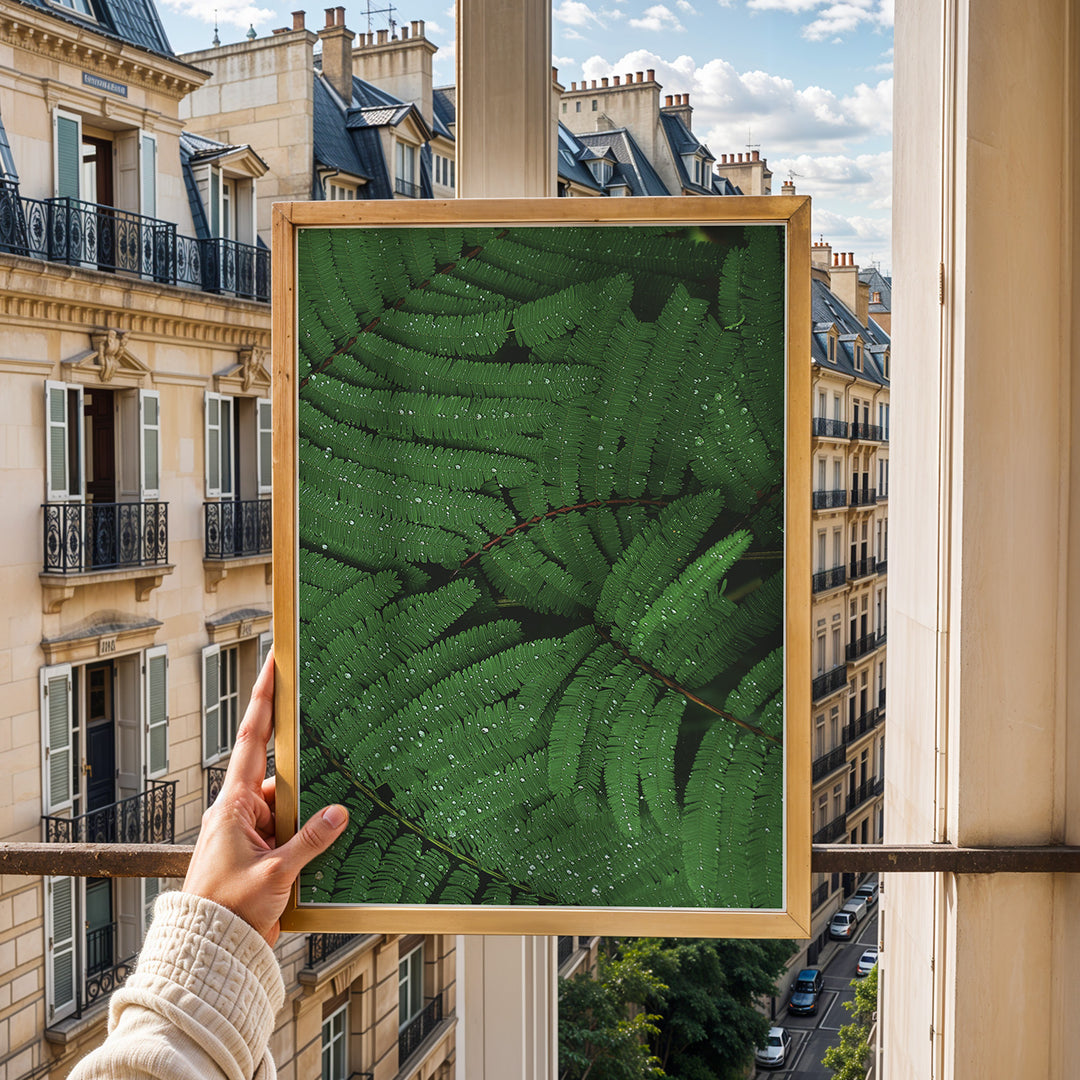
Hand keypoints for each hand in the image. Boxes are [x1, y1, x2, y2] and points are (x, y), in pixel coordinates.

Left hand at [183, 648, 347, 944]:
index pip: (252, 739)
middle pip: (278, 771)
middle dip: (304, 762)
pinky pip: (288, 828)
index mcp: (233, 803)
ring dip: (308, 811)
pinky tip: (325, 840)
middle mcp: (238, 810)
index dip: (265, 698)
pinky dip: (306, 832)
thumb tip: (339, 811)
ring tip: (327, 820)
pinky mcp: (257, 851)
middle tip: (325, 730)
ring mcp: (247, 831)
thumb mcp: (275, 873)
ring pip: (288, 803)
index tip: (275, 663)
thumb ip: (310, 840)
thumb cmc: (228, 911)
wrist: (208, 950)